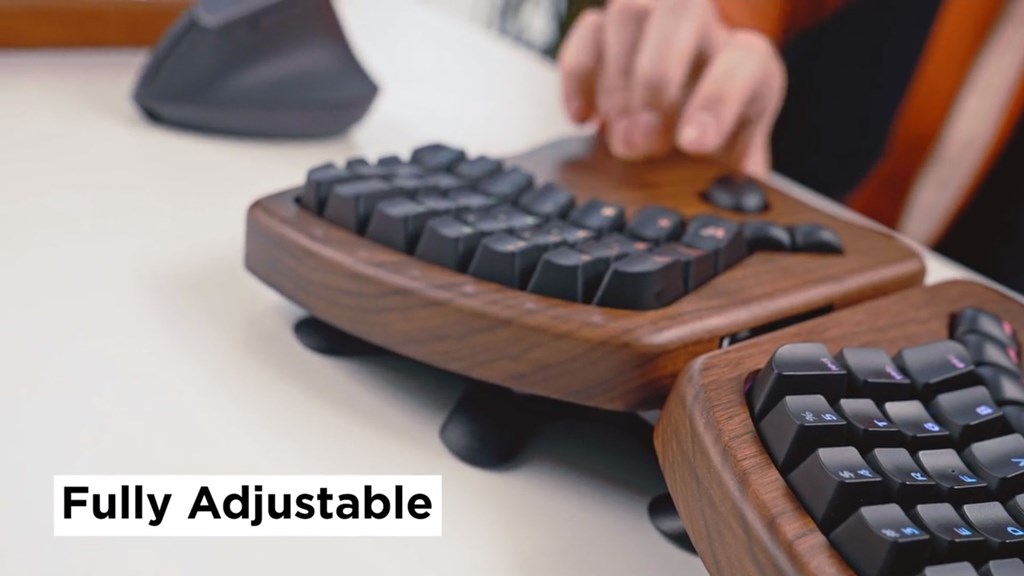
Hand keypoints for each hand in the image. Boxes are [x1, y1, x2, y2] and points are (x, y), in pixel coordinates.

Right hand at [557, 0, 786, 174]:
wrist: (689, 140)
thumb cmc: (715, 156)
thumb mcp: (736, 175)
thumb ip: (735, 187)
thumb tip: (725, 212)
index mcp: (750, 65)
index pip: (743, 59)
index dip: (717, 99)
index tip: (691, 147)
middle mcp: (706, 33)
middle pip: (681, 9)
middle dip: (653, 78)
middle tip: (640, 144)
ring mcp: (656, 26)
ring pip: (630, 10)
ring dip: (615, 81)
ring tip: (616, 139)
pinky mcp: (611, 35)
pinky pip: (589, 29)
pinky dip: (577, 74)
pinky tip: (582, 119)